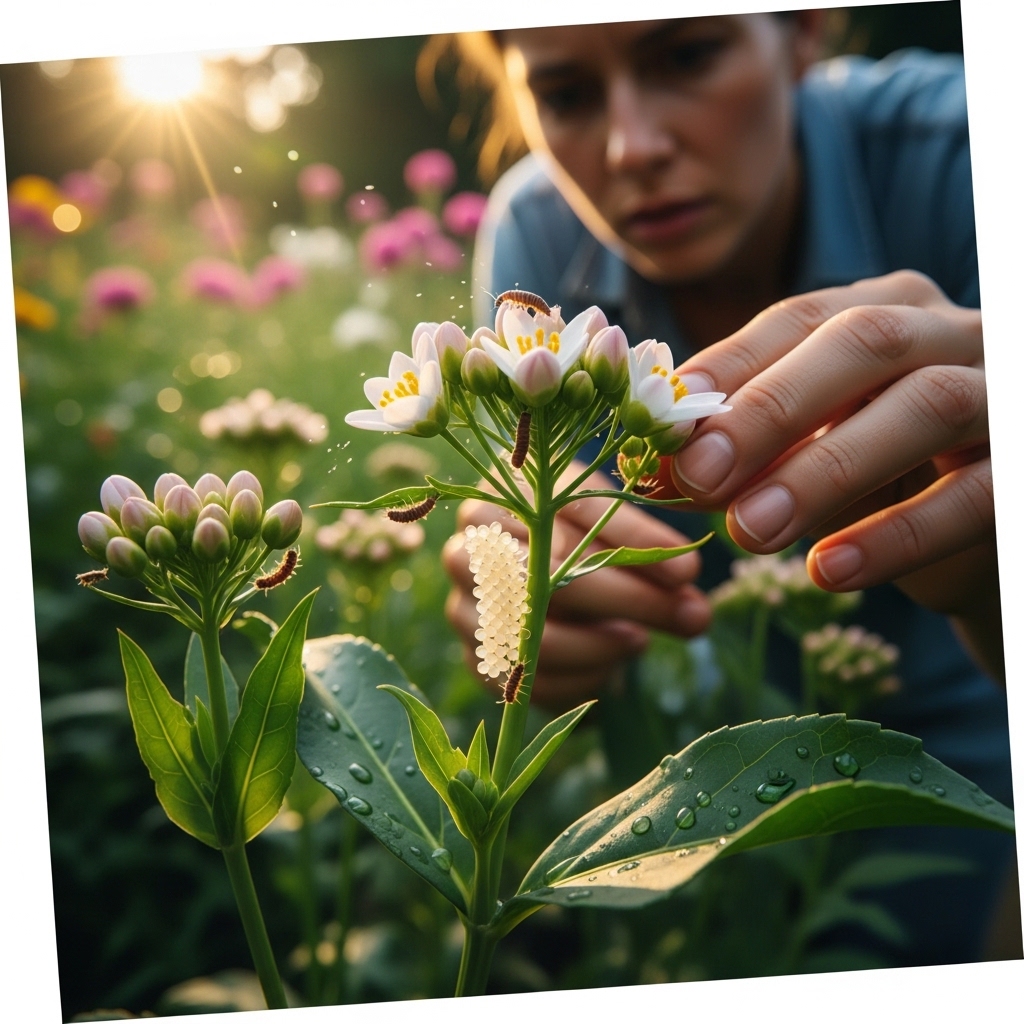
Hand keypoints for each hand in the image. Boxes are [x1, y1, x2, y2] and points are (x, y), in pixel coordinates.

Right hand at [442, 467, 710, 709]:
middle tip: (689, 615)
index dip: (635, 540)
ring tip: (640, 640)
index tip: (688, 570)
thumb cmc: (578, 543)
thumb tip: (692, 599)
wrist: (533, 582)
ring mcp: (465, 606)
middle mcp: (470, 547)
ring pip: (535, 636)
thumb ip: (650, 554)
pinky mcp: (477, 657)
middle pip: (549, 576)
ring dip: (601, 646)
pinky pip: (530, 681)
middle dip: (629, 599)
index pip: (572, 510)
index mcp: (506, 495)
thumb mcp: (610, 530)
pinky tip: (610, 668)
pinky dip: (579, 681)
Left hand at [669, 270, 1000, 677]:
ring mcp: (1003, 395)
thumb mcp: (809, 454)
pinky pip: (973, 496)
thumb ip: (746, 454)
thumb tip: (652, 473)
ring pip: (925, 407)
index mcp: (885, 310)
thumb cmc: (884, 477)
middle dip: (769, 410)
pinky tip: (826, 571)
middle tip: (697, 475)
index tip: (662, 424)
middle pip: (862, 344)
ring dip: (824, 470)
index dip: (727, 368)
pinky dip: (895, 536)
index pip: (798, 319)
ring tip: (749, 532)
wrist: (987, 533)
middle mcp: (951, 333)